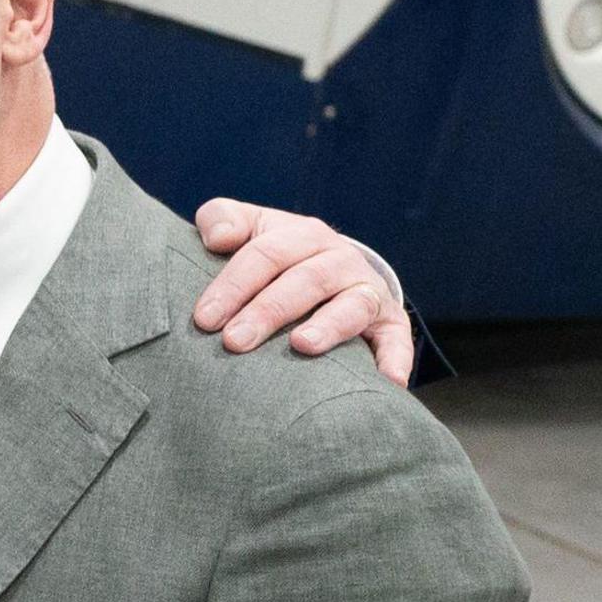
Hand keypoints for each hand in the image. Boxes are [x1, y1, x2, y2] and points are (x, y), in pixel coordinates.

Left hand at [193, 200, 410, 382]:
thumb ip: (222, 221)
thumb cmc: (272, 255)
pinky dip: (394, 358)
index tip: (204, 319)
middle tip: (234, 342)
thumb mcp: (248, 229)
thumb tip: (218, 238)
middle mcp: (339, 260)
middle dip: (268, 311)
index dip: (234, 286)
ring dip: (329, 326)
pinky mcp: (389, 321)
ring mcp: (366, 290)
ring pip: (352, 305)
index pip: (265, 255)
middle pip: (305, 281)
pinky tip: (386, 381)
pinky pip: (396, 339)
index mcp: (301, 235)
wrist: (329, 268)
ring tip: (302, 345)